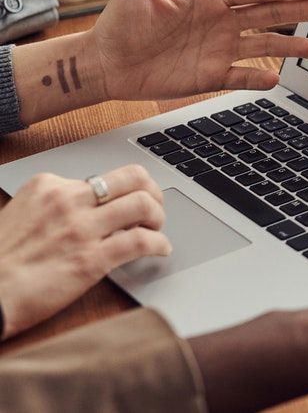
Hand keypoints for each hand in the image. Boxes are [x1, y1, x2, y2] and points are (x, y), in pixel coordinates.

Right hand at [0, 166, 169, 337]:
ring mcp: (81, 228)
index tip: (127, 203)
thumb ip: (56, 207)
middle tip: (154, 208)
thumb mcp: (22, 215)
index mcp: (48, 186)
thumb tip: (89, 210)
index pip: (104, 176)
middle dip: (152, 191)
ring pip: (143, 204)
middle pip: (132, 178)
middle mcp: (67, 200)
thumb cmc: (0, 261)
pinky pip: (141, 241)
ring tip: (157, 229)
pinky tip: (160, 249)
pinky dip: (159, 243)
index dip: (122, 191)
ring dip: (159, 217)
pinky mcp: (91, 259)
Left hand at [91, 0, 307, 100]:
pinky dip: (258, 78)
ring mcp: (220, 50)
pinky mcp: (211, 76)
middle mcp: (222, 22)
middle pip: (271, 15)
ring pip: (264, 46)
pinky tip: (275, 78)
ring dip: (289, 46)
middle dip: (303, 12)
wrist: (105, 61)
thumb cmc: (119, 19)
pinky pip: (242, 77)